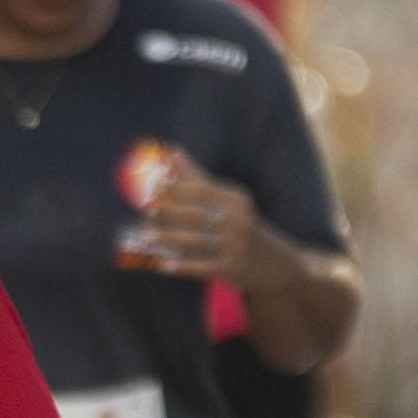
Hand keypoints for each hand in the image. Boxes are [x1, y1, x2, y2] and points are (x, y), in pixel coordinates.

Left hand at [117, 165, 260, 280]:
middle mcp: (238, 221)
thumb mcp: (224, 199)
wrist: (271, 261)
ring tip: (146, 237)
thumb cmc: (238, 223)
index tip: (153, 185)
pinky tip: (163, 265)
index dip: (177, 187)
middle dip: (171, 211)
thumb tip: (171, 150)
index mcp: (235, 200)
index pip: (203, 191)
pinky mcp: (233, 267)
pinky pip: (203, 267)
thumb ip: (196, 176)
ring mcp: (237, 245)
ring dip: (169, 239)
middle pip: (198, 214)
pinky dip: (183, 266)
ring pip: (197, 240)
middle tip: (146, 208)